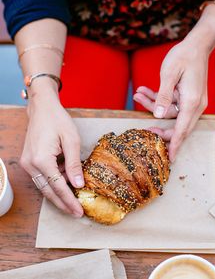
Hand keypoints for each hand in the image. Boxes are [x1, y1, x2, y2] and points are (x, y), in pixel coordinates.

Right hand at [19, 93, 83, 216]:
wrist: (42, 108)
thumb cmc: (58, 120)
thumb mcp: (72, 140)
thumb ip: (74, 164)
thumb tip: (78, 184)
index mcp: (41, 159)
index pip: (58, 187)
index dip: (69, 200)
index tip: (79, 211)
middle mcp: (30, 164)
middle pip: (48, 191)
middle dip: (63, 203)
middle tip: (76, 213)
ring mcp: (27, 163)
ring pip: (44, 186)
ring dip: (58, 193)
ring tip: (74, 198)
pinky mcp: (28, 160)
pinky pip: (41, 177)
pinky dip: (53, 182)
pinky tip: (65, 180)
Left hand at [133, 39, 208, 160]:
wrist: (196, 45)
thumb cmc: (183, 56)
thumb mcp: (169, 75)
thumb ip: (162, 96)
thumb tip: (158, 115)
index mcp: (192, 102)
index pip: (182, 130)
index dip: (174, 145)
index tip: (169, 159)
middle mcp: (194, 104)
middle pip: (177, 126)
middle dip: (160, 128)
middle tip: (145, 130)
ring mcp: (191, 101)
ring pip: (170, 112)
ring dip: (153, 105)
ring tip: (138, 94)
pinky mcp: (187, 96)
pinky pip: (171, 103)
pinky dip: (158, 98)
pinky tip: (144, 90)